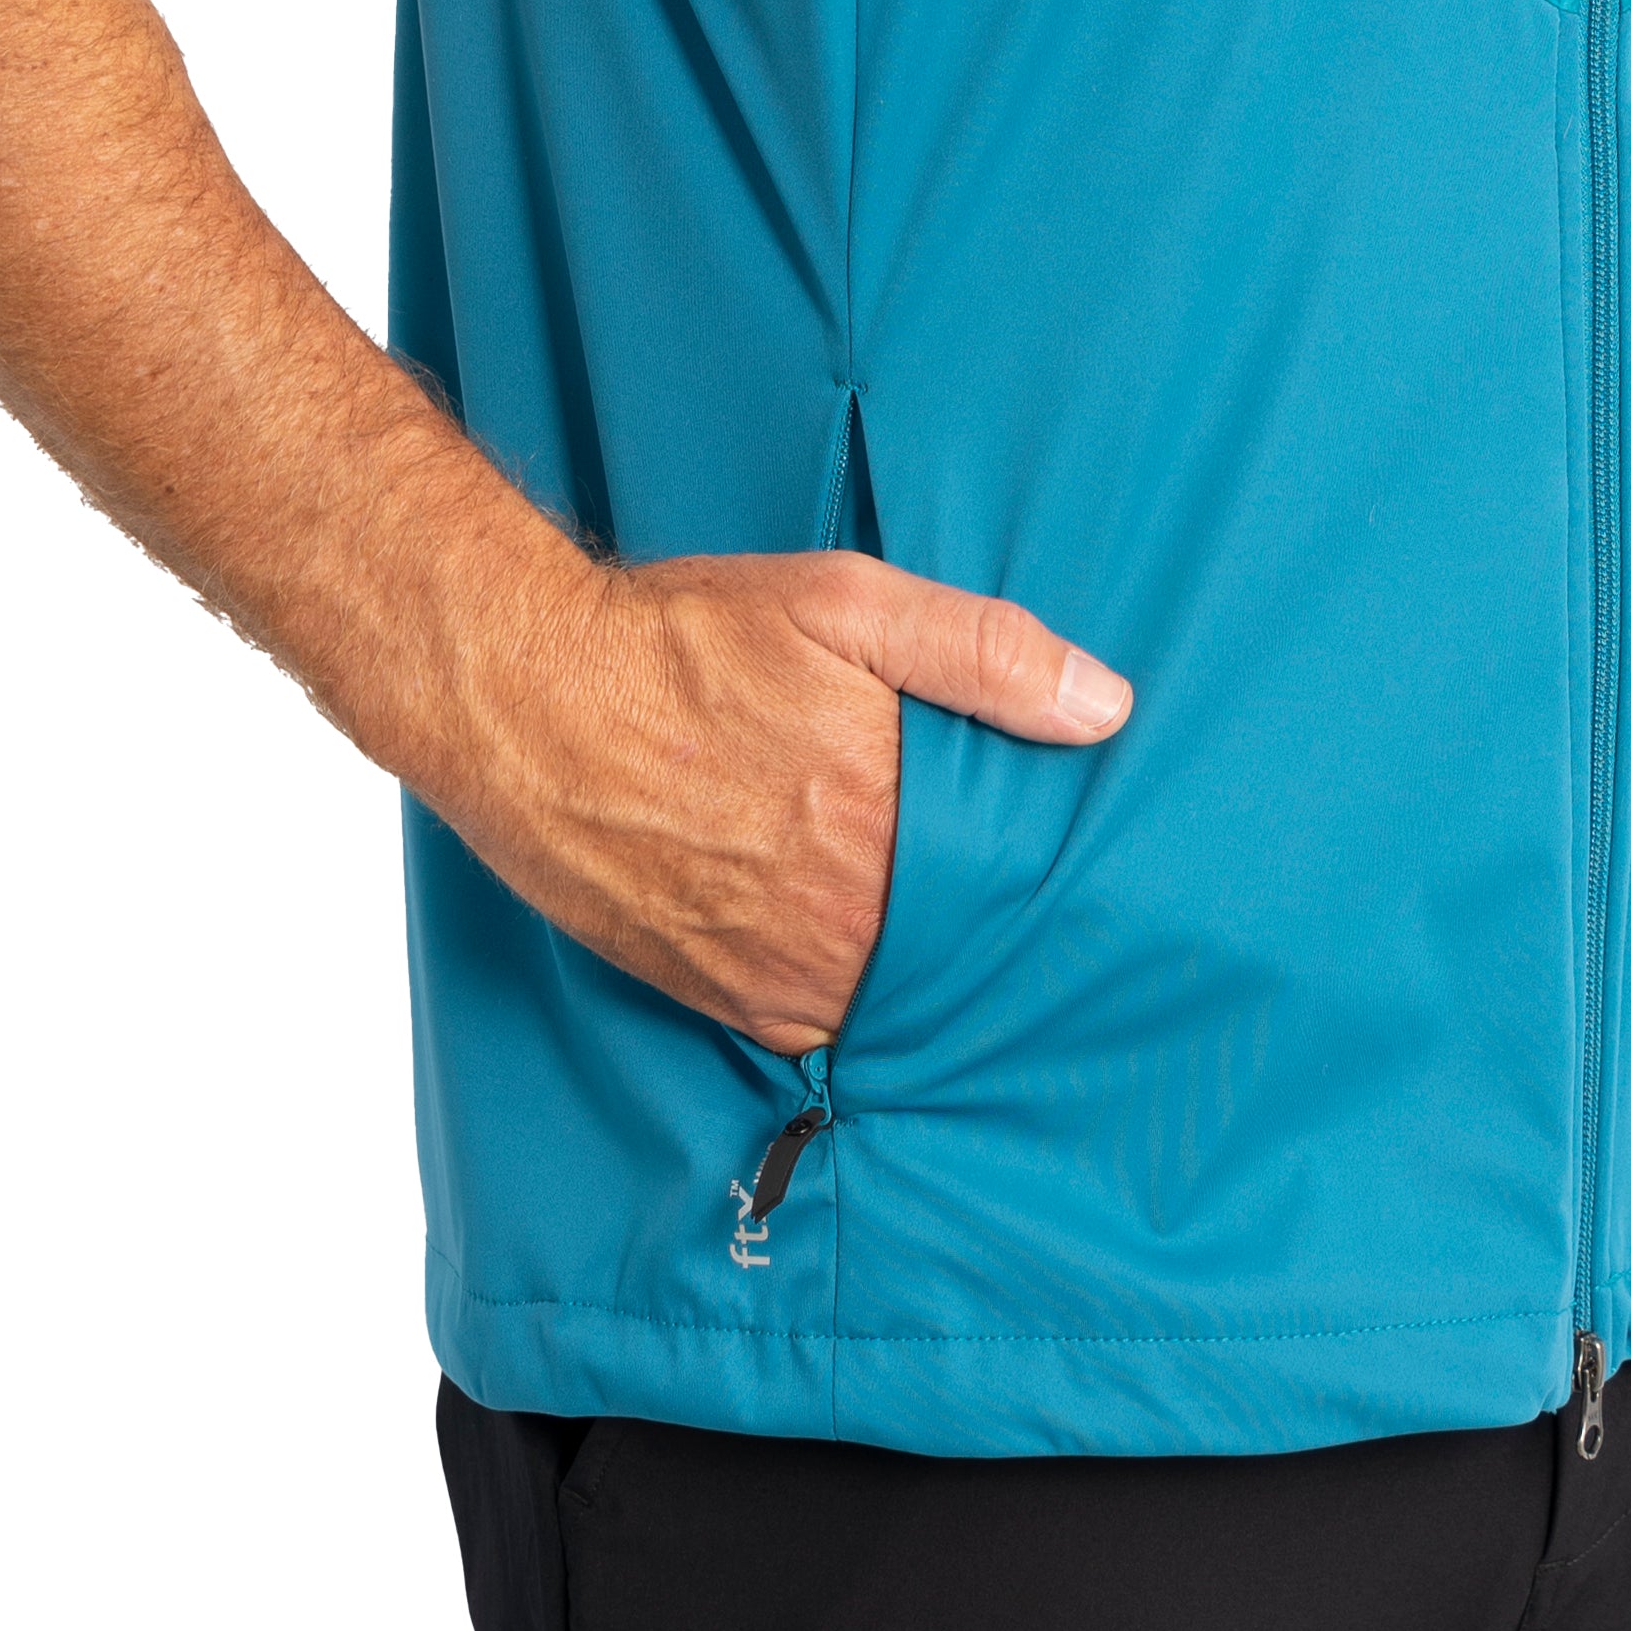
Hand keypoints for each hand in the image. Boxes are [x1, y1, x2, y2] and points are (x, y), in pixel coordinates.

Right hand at [439, 548, 1133, 1052]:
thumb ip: (983, 655)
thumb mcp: (845, 604)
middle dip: (993, 929)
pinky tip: (861, 948)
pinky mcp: (718, 996)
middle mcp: (837, 919)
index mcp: (886, 825)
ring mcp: (774, 970)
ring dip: (924, 970)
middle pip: (963, 955)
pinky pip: (820, 1027)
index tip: (1087, 875)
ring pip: (896, 1000)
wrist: (524, 697)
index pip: (1018, 892)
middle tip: (1021, 902)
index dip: (1050, 883)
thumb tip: (1107, 708)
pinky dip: (850, 998)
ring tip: (943, 924)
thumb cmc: (684, 641)